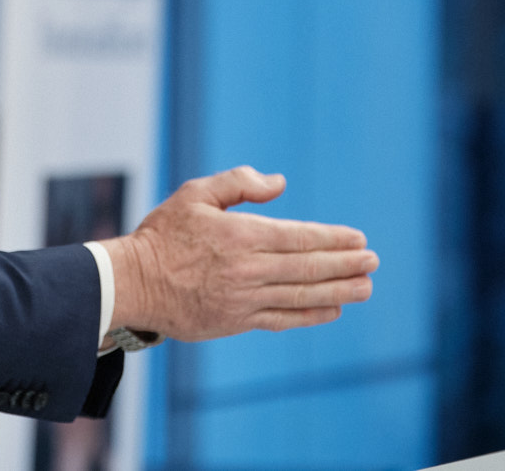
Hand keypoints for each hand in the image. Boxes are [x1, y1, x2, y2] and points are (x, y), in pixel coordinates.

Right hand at [97, 166, 377, 342]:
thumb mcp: (196, 193)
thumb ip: (238, 183)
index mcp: (239, 236)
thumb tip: (280, 183)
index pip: (298, 237)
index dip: (332, 239)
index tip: (358, 238)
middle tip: (373, 261)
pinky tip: (332, 310)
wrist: (132, 283)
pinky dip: (310, 314)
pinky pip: (282, 319)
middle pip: (307, 268)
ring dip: (338, 292)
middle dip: (345, 264)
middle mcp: (247, 270)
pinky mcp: (236, 321)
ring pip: (301, 295)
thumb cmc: (163, 234)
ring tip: (366, 287)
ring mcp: (243, 300)